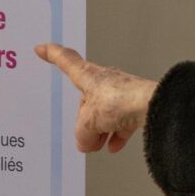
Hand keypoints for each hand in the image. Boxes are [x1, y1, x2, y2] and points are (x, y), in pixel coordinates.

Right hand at [33, 42, 155, 152]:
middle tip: (84, 138)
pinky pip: (122, 121)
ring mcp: (122, 93)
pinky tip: (113, 147)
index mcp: (88, 75)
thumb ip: (81, 134)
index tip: (42, 48)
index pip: (66, 60)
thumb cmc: (121, 100)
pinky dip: (116, 134)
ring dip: (100, 131)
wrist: (153, 105)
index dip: (52, 55)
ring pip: (106, 113)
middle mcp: (105, 81)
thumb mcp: (88, 123)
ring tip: (98, 146)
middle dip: (85, 121)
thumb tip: (85, 142)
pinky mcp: (136, 105)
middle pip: (87, 100)